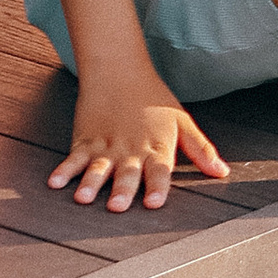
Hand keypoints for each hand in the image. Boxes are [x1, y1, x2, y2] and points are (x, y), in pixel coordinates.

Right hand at [49, 78, 229, 212]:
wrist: (120, 71)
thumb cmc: (155, 101)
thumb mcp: (183, 122)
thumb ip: (201, 149)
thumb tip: (222, 173)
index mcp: (156, 148)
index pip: (159, 171)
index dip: (157, 187)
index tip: (154, 203)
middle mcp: (131, 151)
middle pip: (127, 173)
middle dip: (122, 190)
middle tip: (117, 206)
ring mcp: (106, 147)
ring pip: (98, 169)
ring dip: (91, 184)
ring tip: (83, 198)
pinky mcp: (86, 141)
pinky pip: (74, 158)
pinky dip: (64, 170)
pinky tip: (55, 183)